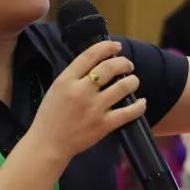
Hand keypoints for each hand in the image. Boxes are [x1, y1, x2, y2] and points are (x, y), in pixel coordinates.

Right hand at [28, 40, 146, 161]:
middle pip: (109, 68)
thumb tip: (96, 64)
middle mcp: (82, 91)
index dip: (106, 47)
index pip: (89, 55)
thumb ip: (74, 77)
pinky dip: (139, 106)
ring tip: (134, 81)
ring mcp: (94, 108)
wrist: (48, 144)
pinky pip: (128, 112)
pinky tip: (142, 102)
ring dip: (132, 81)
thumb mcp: (56, 89)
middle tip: (128, 64)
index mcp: (66, 80)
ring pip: (122, 87)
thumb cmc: (50, 116)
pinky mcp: (104, 124)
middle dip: (123, 63)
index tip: (116, 46)